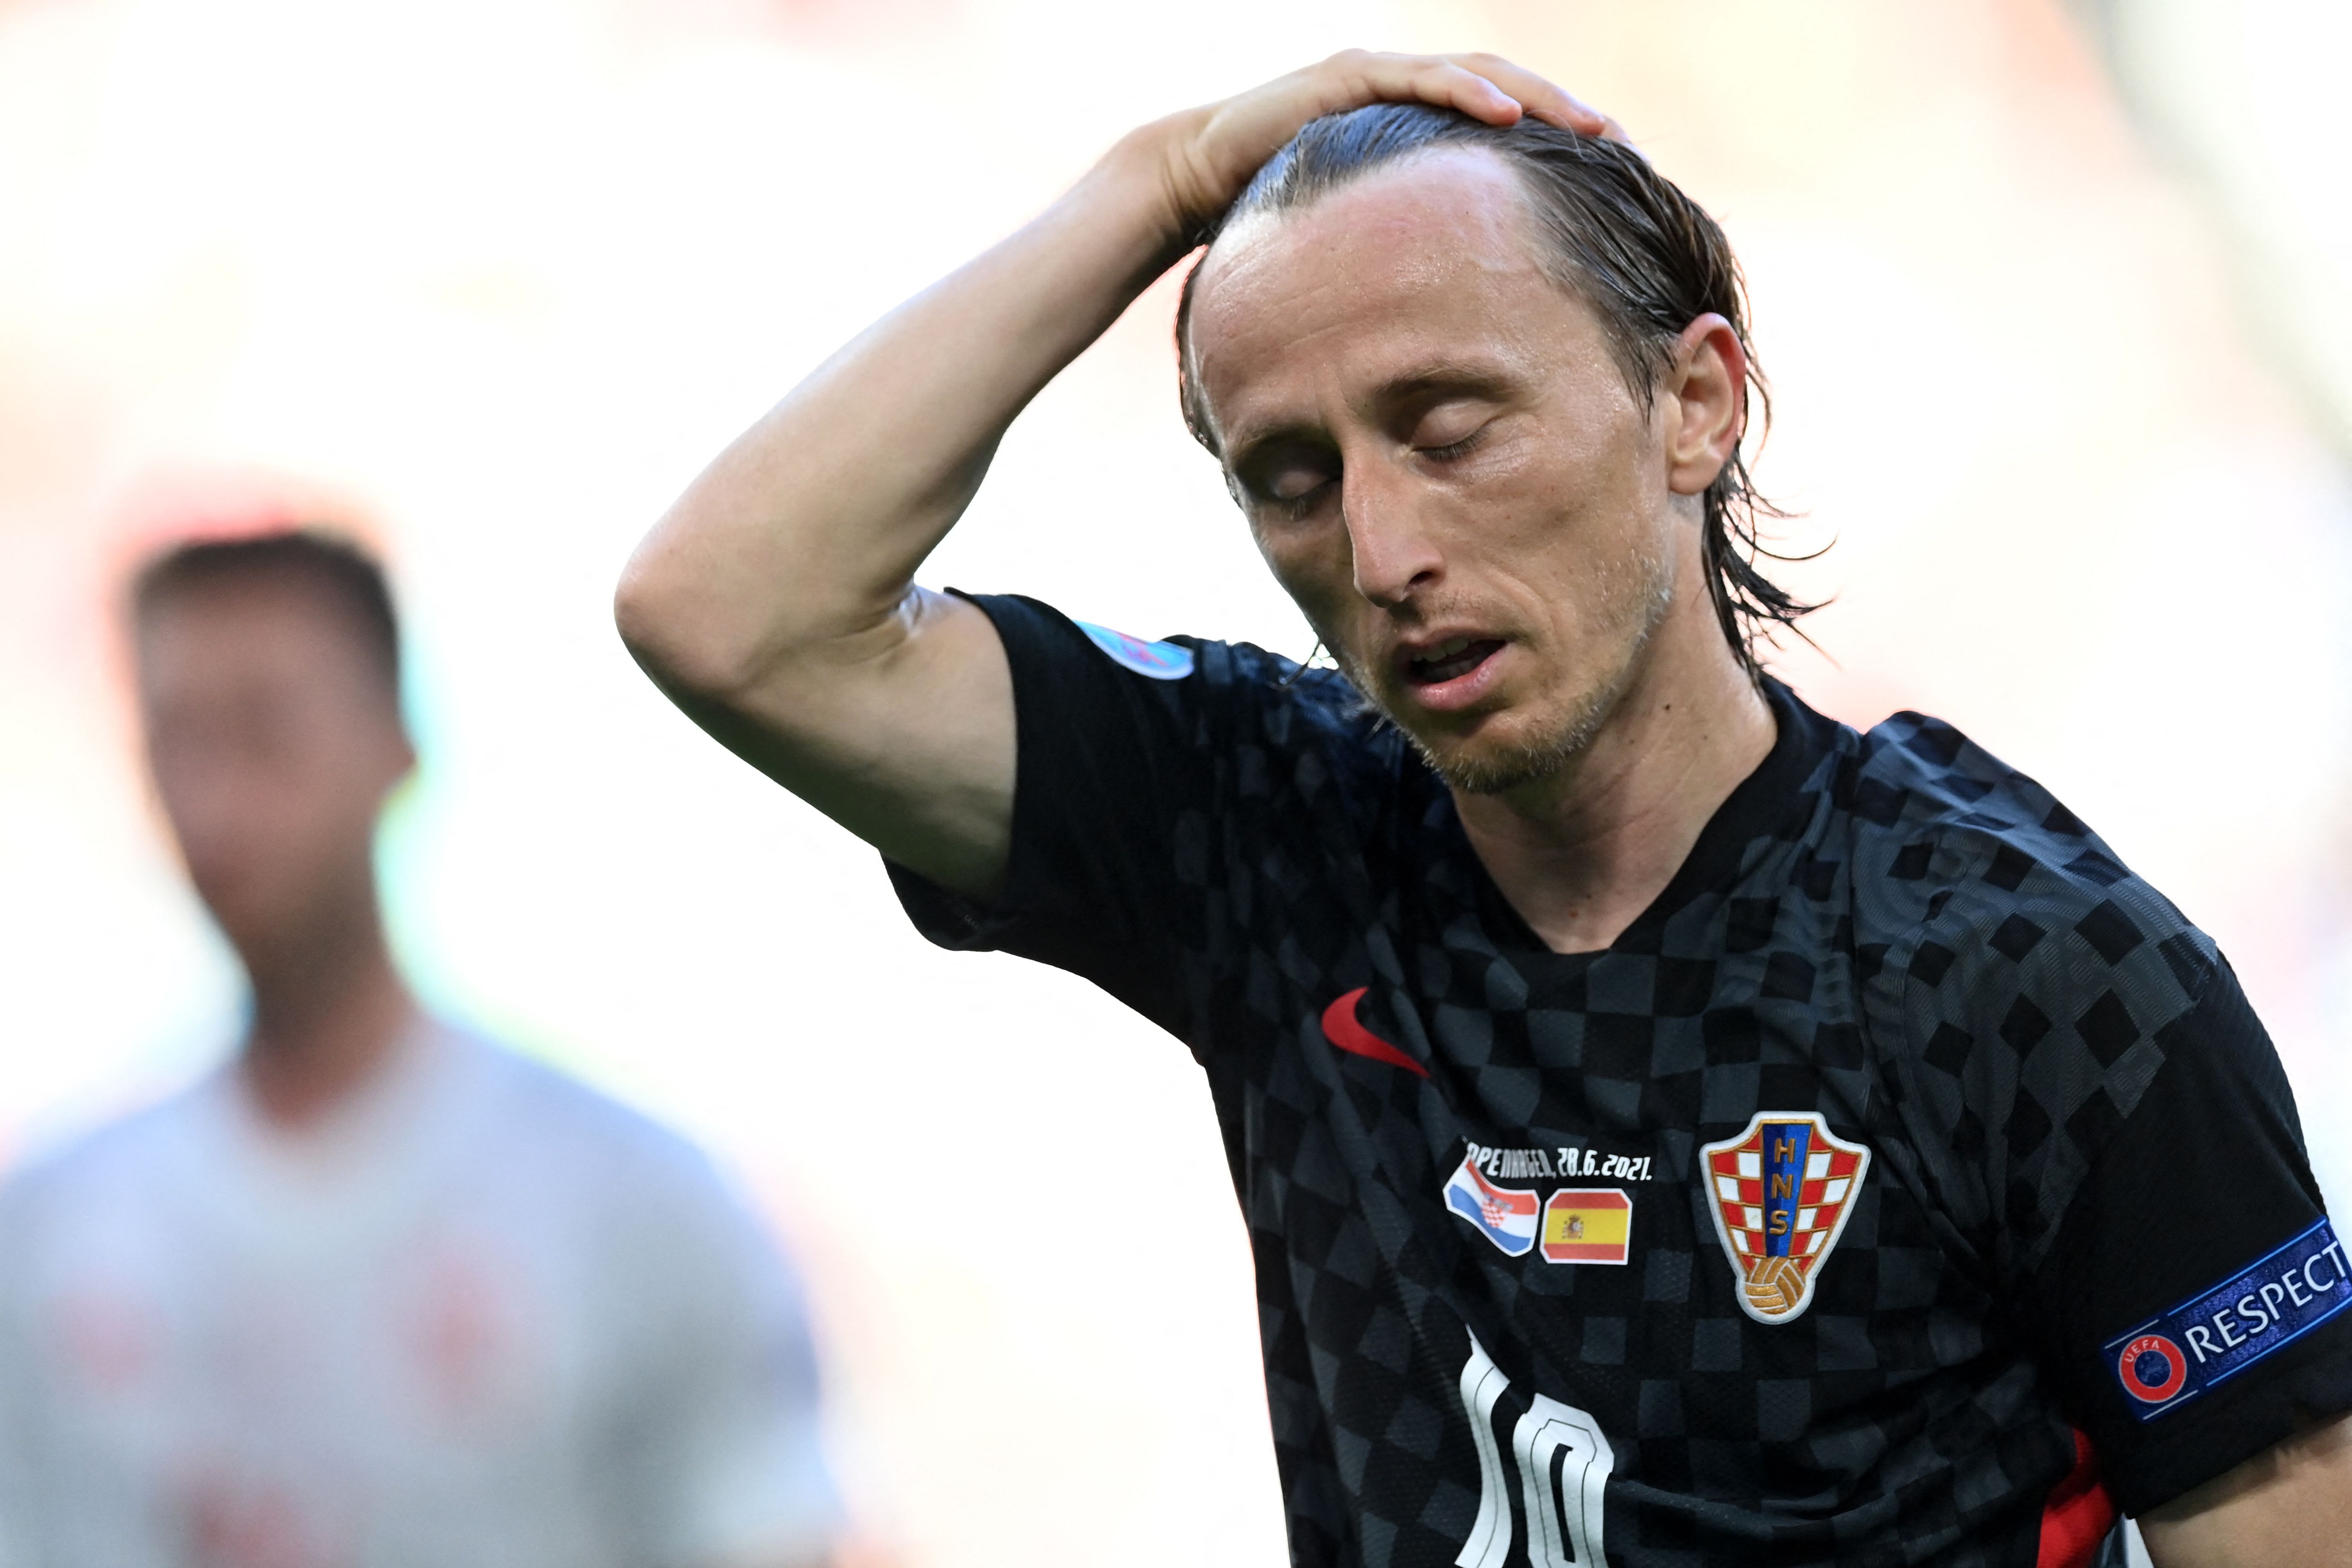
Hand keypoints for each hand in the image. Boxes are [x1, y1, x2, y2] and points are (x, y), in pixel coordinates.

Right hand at [1145, 50, 1613, 238]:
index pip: (1502, 120)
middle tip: (1623, 145)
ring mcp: (1377, 75)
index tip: (1611, 175)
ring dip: (1539, 98)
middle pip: (1507, 89)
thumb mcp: (1359, 237)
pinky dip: (1470, 94)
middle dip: (1569, 111)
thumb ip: (1403, 251)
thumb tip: (1448, 317)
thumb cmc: (1275, 216)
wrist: (1190, 177)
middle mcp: (1404, 87)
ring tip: (1590, 127)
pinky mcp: (1347, 78)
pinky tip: (1512, 117)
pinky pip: (1421, 79)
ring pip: (1477, 74)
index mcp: (1414, 125)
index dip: (1557, 139)